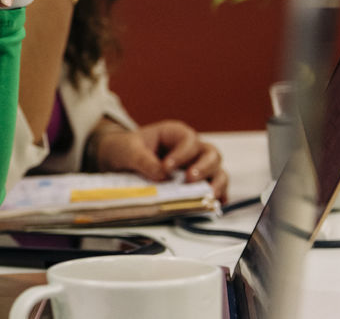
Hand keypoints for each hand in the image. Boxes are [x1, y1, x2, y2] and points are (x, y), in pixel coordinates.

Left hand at [94, 120, 229, 201]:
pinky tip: (214, 206)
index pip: (188, 141)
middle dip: (204, 168)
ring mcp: (197, 167)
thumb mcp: (129, 150)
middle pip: (211, 155)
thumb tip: (162, 176)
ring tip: (207, 196)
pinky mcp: (197, 184)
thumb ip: (144, 160)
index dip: (181, 154)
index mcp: (176, 134)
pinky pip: (214, 189)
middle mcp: (192, 149)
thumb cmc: (127, 149)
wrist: (121, 160)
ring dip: (216, 184)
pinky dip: (217, 198)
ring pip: (217, 171)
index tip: (166, 168)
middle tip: (190, 180)